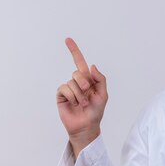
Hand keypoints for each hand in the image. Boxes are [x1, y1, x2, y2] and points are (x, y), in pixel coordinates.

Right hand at [56, 38, 107, 155]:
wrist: (86, 126)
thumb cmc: (96, 112)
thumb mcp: (103, 95)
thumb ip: (100, 79)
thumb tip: (92, 66)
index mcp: (87, 79)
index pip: (80, 62)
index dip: (74, 50)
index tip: (67, 39)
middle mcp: (76, 82)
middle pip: (78, 72)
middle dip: (84, 83)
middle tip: (87, 94)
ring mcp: (68, 88)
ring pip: (72, 82)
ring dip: (79, 95)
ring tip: (82, 104)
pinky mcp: (61, 95)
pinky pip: (64, 88)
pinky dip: (71, 96)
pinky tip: (74, 104)